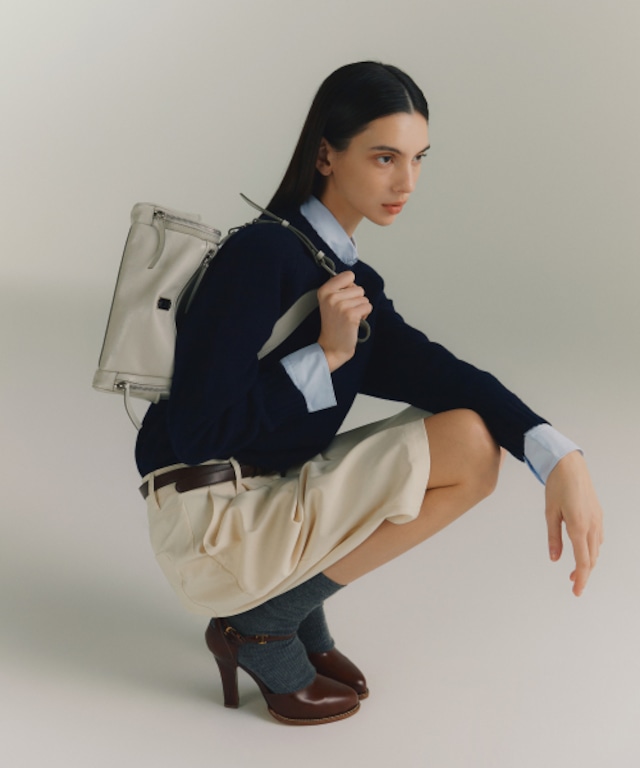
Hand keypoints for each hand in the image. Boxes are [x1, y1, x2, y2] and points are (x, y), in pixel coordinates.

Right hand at [317, 271, 371, 371]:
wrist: (332, 346)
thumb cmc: (334, 325)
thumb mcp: (330, 302)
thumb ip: (340, 288)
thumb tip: (353, 281)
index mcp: (324, 291)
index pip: (348, 275)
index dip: (350, 287)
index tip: (344, 297)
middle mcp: (331, 296)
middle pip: (358, 288)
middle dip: (356, 300)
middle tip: (346, 312)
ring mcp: (341, 305)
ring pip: (364, 298)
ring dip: (360, 308)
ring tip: (349, 317)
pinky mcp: (351, 315)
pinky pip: (368, 307)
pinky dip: (364, 315)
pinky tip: (354, 322)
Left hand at [545, 451, 603, 595]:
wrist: (570, 465)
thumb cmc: (557, 486)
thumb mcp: (550, 512)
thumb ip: (553, 537)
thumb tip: (555, 558)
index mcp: (579, 526)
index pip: (583, 560)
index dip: (580, 578)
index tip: (576, 591)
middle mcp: (592, 525)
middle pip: (591, 558)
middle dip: (583, 573)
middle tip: (572, 584)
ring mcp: (597, 520)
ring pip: (596, 549)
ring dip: (587, 562)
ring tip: (574, 570)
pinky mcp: (598, 515)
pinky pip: (597, 538)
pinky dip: (591, 549)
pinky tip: (583, 550)